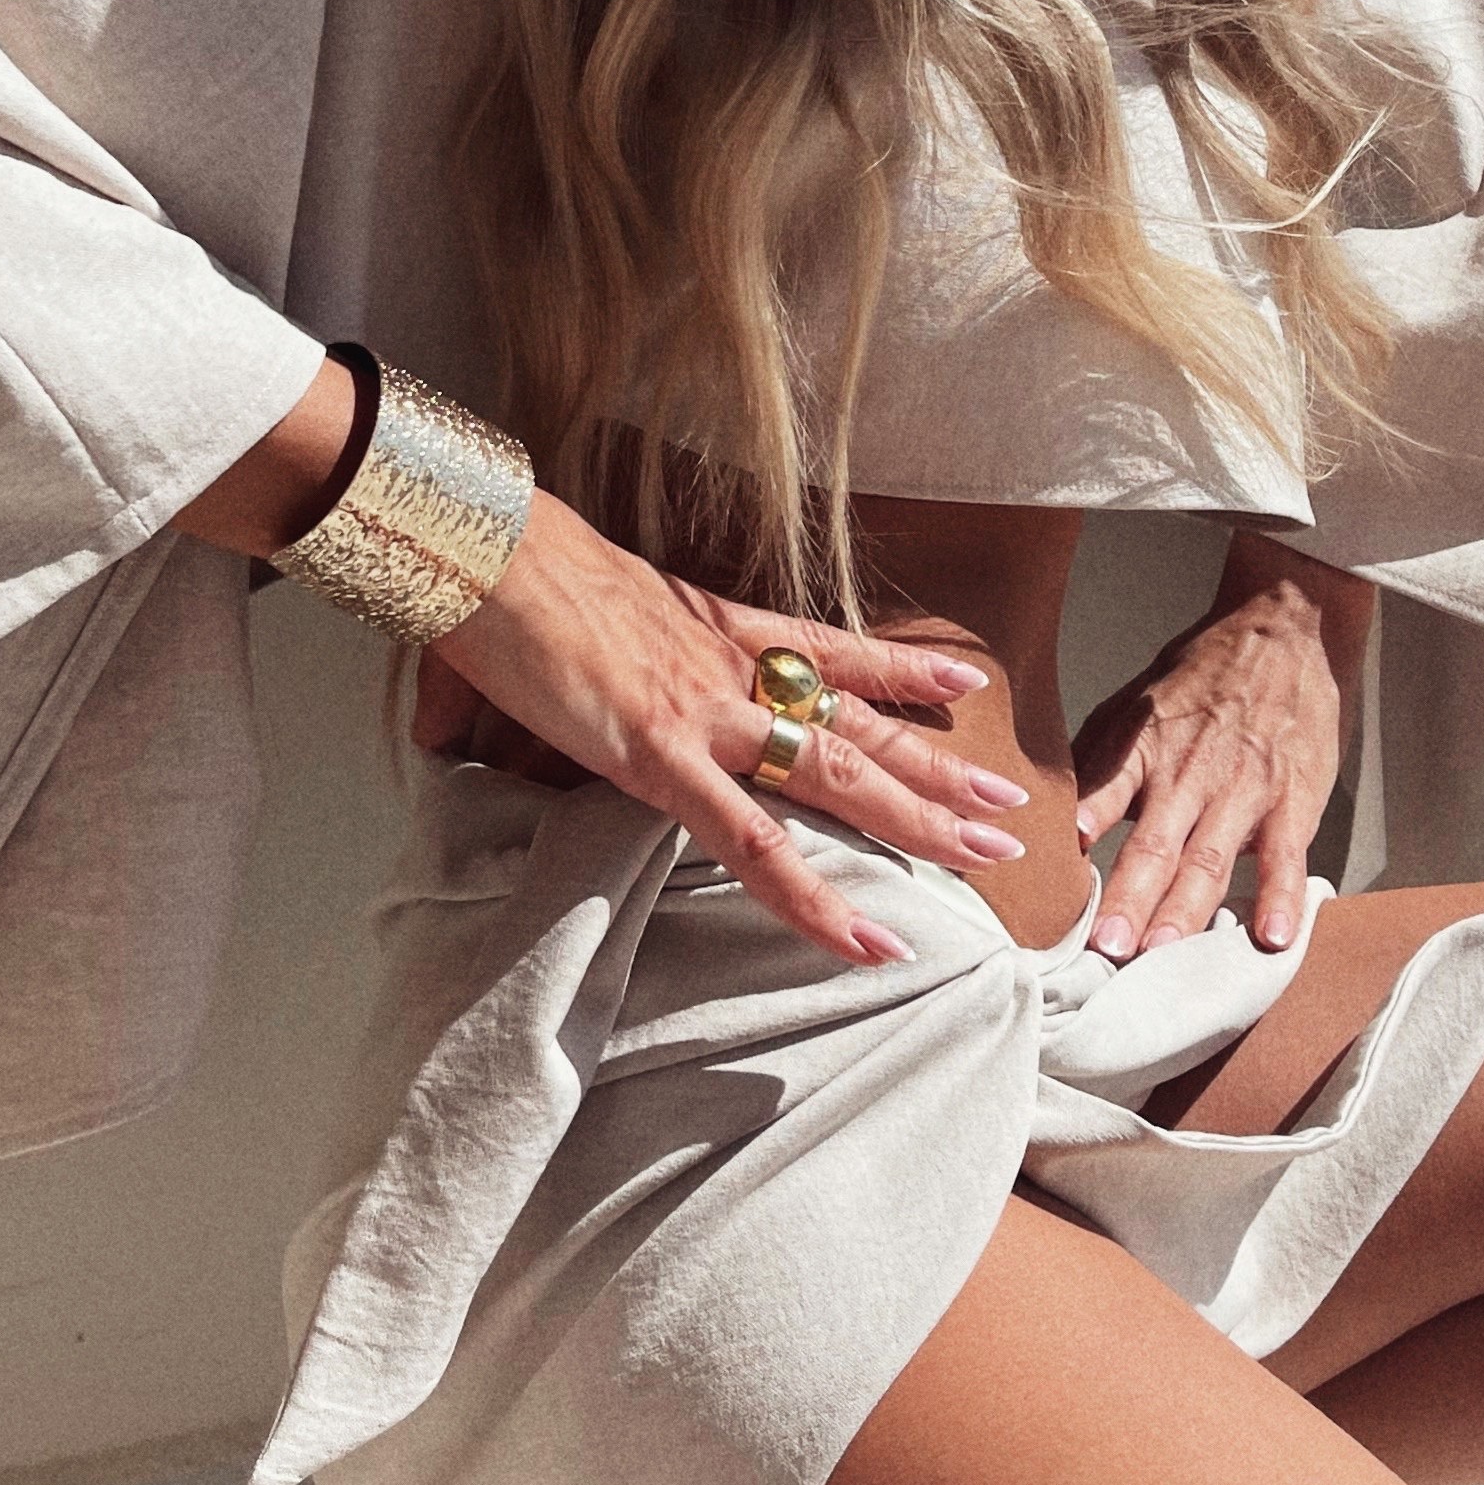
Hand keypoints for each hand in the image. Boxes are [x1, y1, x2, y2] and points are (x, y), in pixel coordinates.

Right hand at [412, 493, 1027, 969]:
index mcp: (708, 627)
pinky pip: (755, 845)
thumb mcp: (557, 613)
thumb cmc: (501, 571)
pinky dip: (815, 899)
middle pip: (856, 722)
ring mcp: (704, 712)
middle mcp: (727, 667)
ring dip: (919, 821)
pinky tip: (866, 938)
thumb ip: (550, 665)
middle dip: (937, 770)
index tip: (964, 678)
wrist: (481, 546)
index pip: (827, 648)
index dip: (900, 665)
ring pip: (838, 776)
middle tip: (1008, 806)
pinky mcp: (663, 756)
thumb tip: (475, 712)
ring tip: (989, 858)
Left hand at [1069, 538, 1371, 958]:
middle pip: (1156, 844)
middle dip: (1130, 898)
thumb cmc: (1199, 679)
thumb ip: (1097, 763)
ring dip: (1187, 910)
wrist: (1279, 633)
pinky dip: (1282, 898)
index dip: (1082, 832)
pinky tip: (1274, 938)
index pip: (1104, 792)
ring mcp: (1244, 790)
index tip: (1054, 877)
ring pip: (1212, 859)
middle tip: (1107, 947)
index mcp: (1145, 748)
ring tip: (1164, 952)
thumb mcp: (1133, 706)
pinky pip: (1287, 856)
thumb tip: (1052, 818)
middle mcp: (1191, 773)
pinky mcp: (1293, 801)